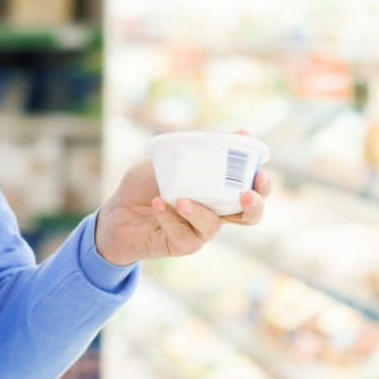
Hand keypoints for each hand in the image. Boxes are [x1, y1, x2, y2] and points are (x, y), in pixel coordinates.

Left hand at [93, 158, 272, 266]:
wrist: (116, 212)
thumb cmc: (147, 183)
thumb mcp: (171, 159)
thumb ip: (202, 148)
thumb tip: (241, 132)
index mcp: (218, 192)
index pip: (252, 191)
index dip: (262, 186)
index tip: (260, 174)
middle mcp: (215, 213)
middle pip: (249, 217)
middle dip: (253, 206)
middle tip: (245, 195)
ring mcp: (199, 232)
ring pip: (212, 226)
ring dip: (199, 211)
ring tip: (180, 198)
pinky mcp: (180, 245)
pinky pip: (184, 235)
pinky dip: (171, 218)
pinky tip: (158, 203)